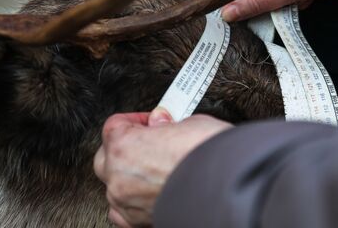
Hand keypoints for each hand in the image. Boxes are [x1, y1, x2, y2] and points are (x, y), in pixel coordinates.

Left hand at [94, 109, 231, 226]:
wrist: (230, 186)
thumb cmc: (210, 154)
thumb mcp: (189, 123)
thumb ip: (167, 124)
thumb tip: (163, 123)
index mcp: (124, 146)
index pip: (115, 125)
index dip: (137, 120)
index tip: (152, 121)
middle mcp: (120, 176)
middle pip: (106, 157)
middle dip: (125, 147)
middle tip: (151, 141)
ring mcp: (127, 202)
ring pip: (113, 186)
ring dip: (128, 176)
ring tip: (154, 168)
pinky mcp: (139, 221)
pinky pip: (122, 212)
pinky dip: (131, 202)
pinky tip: (148, 193)